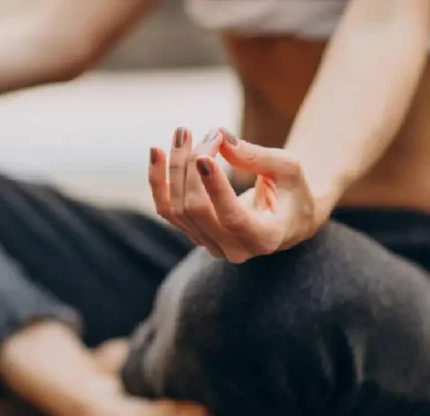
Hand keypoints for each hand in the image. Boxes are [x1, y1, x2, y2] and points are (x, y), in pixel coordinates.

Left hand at [149, 127, 323, 263]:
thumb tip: (220, 136)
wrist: (287, 216)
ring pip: (176, 209)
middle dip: (191, 168)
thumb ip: (256, 156)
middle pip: (196, 210)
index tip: (204, 156)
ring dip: (174, 168)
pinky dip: (158, 180)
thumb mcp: (288, 169)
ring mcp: (209, 244)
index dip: (215, 188)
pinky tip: (157, 152)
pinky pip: (166, 209)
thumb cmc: (292, 190)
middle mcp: (234, 249)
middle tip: (202, 133)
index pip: (232, 218)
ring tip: (183, 133)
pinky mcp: (192, 233)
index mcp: (265, 237)